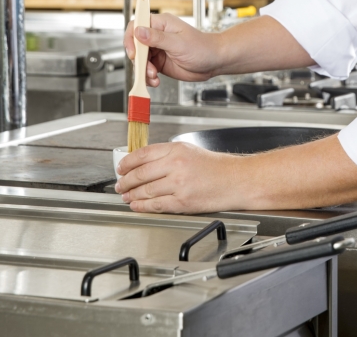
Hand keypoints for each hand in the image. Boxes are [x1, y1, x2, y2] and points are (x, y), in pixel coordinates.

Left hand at [115, 142, 248, 213]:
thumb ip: (167, 155)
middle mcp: (176, 165)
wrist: (237, 180)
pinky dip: (142, 206)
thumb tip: (143, 164)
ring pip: (146, 191)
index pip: (142, 155)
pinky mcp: (183, 202)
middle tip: (119, 185)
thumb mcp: (190, 151)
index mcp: (176, 150)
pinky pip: (156, 205)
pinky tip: (137, 205)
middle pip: (140, 174)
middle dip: (125, 181)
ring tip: (126, 196)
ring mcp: (179, 184)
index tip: (121, 168)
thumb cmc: (217, 167)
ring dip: (131, 195)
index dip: (127, 163)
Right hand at [124, 13, 221, 85]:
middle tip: (146, 68)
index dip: (131, 38)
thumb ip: (157, 38)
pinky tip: (155, 80)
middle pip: (135, 45)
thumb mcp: (178, 43)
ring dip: (143, 70)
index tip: (133, 52)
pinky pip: (146, 69)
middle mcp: (157, 36)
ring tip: (154, 76)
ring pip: (139, 59)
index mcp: (161, 24)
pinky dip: (147, 77)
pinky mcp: (159, 62)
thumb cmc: (202, 47)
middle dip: (138, 59)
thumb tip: (139, 31)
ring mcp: (157, 49)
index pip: (137, 25)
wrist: (214, 62)